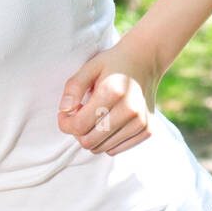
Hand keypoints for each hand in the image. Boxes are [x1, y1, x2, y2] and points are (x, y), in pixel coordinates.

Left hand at [57, 35, 161, 155]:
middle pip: (90, 141)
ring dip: (92, 136)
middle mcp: (130, 110)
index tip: (64, 114)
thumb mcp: (89, 67)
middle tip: (79, 115)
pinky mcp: (147, 130)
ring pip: (102, 149)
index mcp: (113, 92)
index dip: (65, 123)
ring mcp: (141, 122)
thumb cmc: (113, 64)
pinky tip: (109, 121)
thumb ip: (73, 87)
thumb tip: (64, 110)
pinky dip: (106, 140)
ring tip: (95, 116)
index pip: (79, 126)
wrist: (145, 61)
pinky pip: (115, 149)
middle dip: (77, 132)